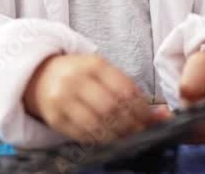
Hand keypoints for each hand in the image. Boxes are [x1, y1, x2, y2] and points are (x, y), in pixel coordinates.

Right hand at [22, 54, 161, 143]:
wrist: (41, 76)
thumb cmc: (80, 75)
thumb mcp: (103, 73)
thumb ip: (130, 91)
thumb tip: (164, 116)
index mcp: (92, 64)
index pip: (124, 89)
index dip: (141, 108)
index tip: (150, 119)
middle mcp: (75, 79)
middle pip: (110, 107)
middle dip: (130, 124)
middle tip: (140, 132)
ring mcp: (62, 99)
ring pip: (96, 124)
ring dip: (116, 135)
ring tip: (126, 137)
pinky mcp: (54, 118)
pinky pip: (82, 134)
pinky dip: (100, 140)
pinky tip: (108, 138)